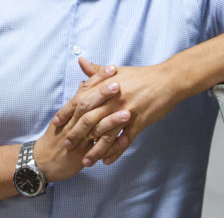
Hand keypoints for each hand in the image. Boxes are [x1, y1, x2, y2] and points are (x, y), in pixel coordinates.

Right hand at [32, 62, 129, 181]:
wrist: (42, 162)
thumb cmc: (56, 137)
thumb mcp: (64, 117)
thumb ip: (77, 100)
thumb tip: (85, 82)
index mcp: (70, 111)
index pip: (84, 90)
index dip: (97, 79)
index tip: (112, 68)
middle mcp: (72, 123)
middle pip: (87, 105)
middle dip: (102, 95)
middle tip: (118, 84)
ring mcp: (77, 139)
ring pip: (94, 128)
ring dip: (111, 120)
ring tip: (128, 112)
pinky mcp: (82, 156)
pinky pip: (98, 150)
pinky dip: (112, 146)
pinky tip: (125, 139)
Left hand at [53, 57, 182, 166]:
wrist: (167, 80)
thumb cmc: (142, 76)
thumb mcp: (117, 71)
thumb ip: (96, 70)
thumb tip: (80, 61)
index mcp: (105, 86)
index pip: (80, 101)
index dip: (67, 112)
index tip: (56, 124)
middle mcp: (113, 99)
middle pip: (89, 119)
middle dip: (76, 134)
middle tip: (67, 146)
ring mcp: (126, 111)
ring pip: (105, 134)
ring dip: (94, 149)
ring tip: (85, 161)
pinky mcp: (139, 122)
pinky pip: (124, 140)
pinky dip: (115, 152)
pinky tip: (107, 161)